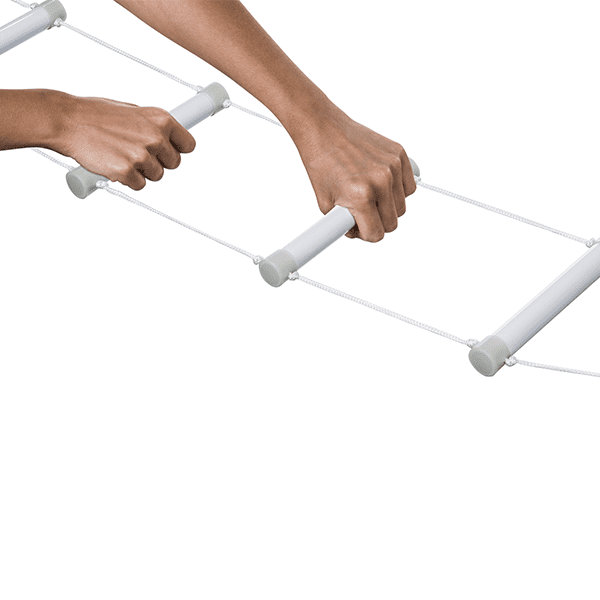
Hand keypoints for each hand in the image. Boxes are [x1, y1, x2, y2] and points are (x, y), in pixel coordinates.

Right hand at [54, 95, 195, 190]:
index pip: (188, 145)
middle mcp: (155, 137)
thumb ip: (152, 125)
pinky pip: (139, 185)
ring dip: (142, 171)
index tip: (169, 152)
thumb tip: (168, 138)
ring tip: (122, 156)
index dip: (178, 150)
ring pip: (157, 176)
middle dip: (159, 161)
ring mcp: (141, 156)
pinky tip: (115, 166)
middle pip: (174, 163)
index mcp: (161, 120)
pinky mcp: (127, 172)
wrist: (67, 121)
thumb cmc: (96, 114)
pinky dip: (128, 180)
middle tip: (138, 154)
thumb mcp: (132, 110)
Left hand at [293, 105, 416, 241]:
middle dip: (377, 222)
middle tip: (362, 212)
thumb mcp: (325, 204)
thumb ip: (343, 224)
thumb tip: (357, 233)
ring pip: (402, 205)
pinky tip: (381, 184)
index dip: (365, 234)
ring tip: (369, 195)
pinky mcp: (399, 154)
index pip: (376, 234)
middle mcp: (381, 181)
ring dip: (387, 206)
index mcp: (361, 195)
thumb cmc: (321, 162)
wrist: (323, 130)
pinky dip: (397, 189)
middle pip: (392, 222)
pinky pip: (408, 185)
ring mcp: (392, 166)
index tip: (358, 227)